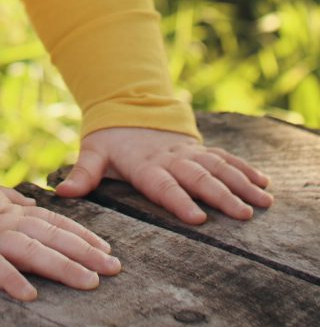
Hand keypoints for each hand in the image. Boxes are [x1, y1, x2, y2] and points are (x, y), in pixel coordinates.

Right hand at [0, 179, 120, 301]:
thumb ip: (9, 199)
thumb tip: (30, 203)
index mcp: (12, 211)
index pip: (55, 223)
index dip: (83, 236)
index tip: (107, 250)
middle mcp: (7, 222)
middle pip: (53, 237)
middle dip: (86, 253)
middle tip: (114, 269)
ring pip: (33, 251)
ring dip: (63, 266)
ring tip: (89, 283)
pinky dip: (12, 280)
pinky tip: (31, 295)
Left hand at [54, 127, 273, 224]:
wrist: (127, 107)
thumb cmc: (109, 140)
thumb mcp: (92, 152)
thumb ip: (82, 174)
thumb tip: (62, 193)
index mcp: (145, 164)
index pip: (163, 185)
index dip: (179, 200)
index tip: (198, 218)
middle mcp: (170, 158)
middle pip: (198, 177)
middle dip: (222, 195)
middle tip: (243, 214)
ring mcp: (187, 153)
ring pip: (218, 167)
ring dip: (241, 183)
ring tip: (263, 202)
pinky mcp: (198, 150)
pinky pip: (225, 158)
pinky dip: (244, 169)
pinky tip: (264, 183)